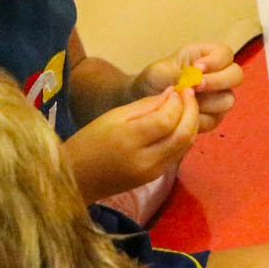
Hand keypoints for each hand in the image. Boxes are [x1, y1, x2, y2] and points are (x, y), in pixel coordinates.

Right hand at [64, 86, 199, 202]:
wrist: (76, 178)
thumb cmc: (90, 141)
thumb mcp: (113, 116)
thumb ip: (145, 105)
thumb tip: (173, 94)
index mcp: (130, 140)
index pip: (167, 120)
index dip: (178, 102)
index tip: (179, 88)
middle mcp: (146, 159)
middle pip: (183, 134)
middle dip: (192, 111)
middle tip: (189, 94)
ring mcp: (153, 172)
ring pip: (186, 145)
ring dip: (192, 123)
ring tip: (187, 106)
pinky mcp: (155, 178)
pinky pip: (178, 154)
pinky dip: (184, 137)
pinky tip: (179, 123)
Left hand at [135, 42, 240, 132]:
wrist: (146, 98)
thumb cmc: (156, 78)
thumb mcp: (161, 70)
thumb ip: (179, 72)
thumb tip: (194, 79)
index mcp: (209, 56)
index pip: (226, 54)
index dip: (216, 61)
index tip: (196, 67)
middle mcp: (220, 75)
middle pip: (236, 76)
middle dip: (217, 81)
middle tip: (195, 86)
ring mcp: (220, 97)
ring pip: (228, 100)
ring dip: (207, 101)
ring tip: (186, 101)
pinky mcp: (214, 116)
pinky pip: (215, 119)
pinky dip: (199, 117)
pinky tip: (184, 114)